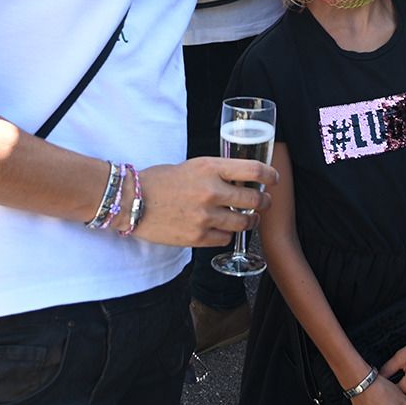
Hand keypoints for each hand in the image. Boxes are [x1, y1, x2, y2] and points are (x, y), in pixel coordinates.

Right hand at [126, 157, 275, 247]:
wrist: (131, 201)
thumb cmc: (159, 180)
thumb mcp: (192, 166)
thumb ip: (216, 172)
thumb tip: (240, 180)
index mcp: (210, 168)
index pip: (253, 170)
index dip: (270, 175)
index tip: (274, 180)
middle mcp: (211, 191)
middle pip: (254, 199)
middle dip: (263, 202)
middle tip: (263, 203)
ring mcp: (205, 216)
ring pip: (243, 223)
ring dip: (249, 221)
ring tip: (247, 219)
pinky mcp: (197, 237)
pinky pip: (225, 239)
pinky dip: (226, 234)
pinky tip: (221, 229)